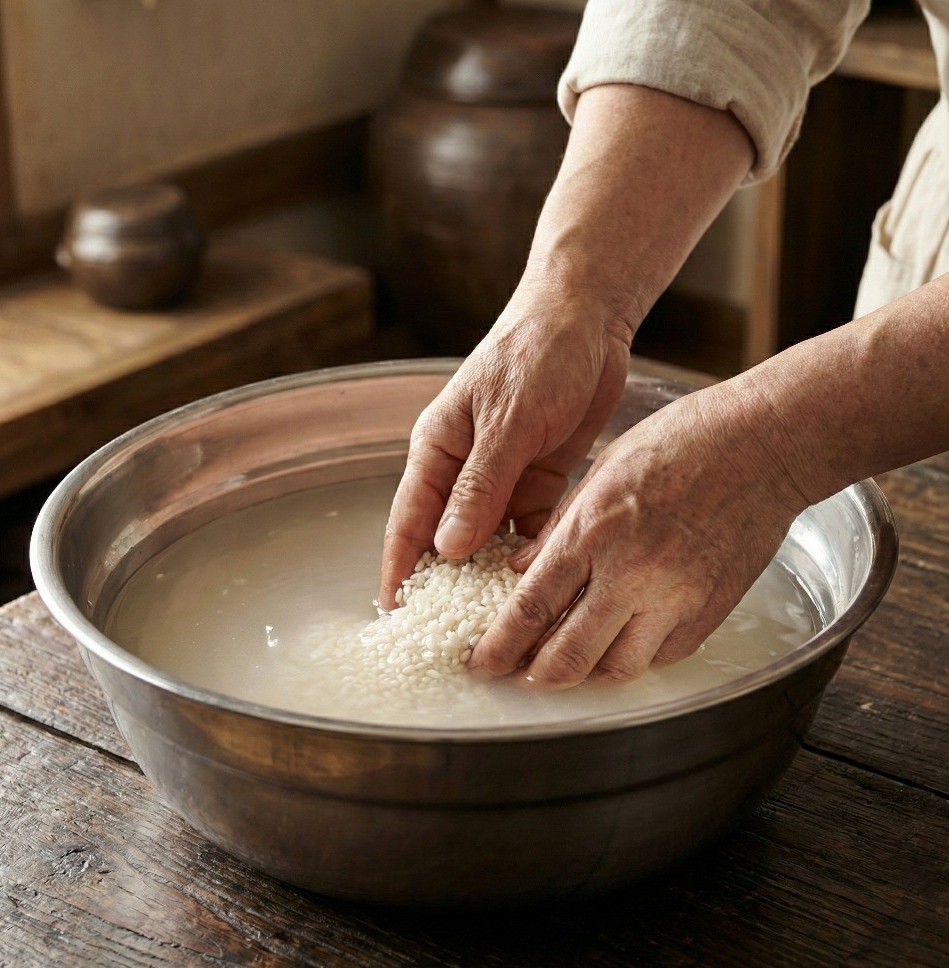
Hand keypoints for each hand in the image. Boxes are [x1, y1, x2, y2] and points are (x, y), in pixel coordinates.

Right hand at [379, 278, 631, 610]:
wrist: (589, 318)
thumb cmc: (537, 354)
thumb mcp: (508, 420)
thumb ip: (480, 485)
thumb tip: (449, 548)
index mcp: (439, 449)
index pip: (409, 520)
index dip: (400, 569)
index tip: (395, 615)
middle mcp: (465, 469)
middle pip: (447, 538)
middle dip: (449, 584)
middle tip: (454, 633)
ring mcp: (503, 476)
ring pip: (490, 540)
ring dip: (494, 576)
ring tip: (500, 622)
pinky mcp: (540, 479)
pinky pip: (531, 528)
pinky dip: (533, 554)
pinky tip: (539, 585)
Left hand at [469, 382, 809, 684]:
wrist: (764, 445)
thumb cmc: (682, 442)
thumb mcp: (602, 471)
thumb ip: (559, 528)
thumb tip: (520, 571)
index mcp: (594, 532)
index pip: (532, 607)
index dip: (499, 646)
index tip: (480, 663)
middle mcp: (631, 574)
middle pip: (568, 656)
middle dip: (533, 675)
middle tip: (515, 675)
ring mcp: (675, 599)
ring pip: (616, 669)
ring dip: (583, 675)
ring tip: (563, 667)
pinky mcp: (708, 612)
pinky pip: (659, 657)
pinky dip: (630, 658)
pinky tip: (615, 645)